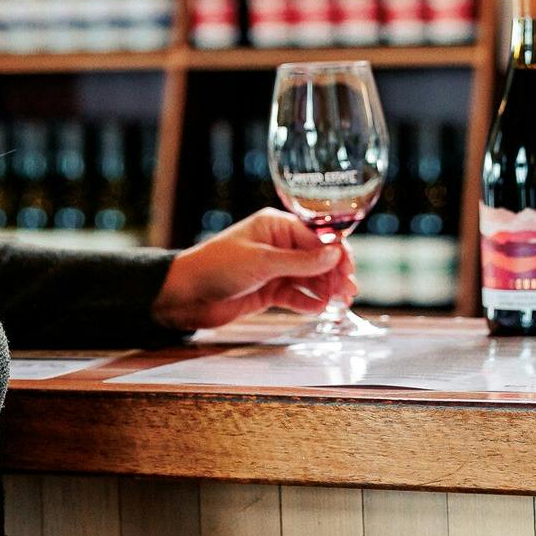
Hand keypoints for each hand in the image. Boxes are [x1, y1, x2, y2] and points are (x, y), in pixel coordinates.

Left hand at [150, 208, 357, 331]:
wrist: (185, 294)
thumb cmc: (217, 266)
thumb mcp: (262, 261)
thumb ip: (300, 261)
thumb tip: (335, 255)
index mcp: (276, 226)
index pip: (316, 237)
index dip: (336, 254)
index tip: (350, 271)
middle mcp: (277, 245)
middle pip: (316, 258)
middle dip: (334, 274)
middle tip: (349, 293)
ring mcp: (273, 268)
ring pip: (308, 278)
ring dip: (325, 289)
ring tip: (340, 304)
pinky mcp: (267, 290)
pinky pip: (294, 295)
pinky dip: (307, 302)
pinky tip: (319, 309)